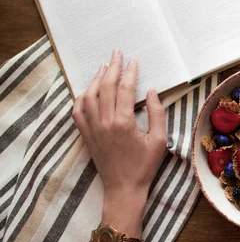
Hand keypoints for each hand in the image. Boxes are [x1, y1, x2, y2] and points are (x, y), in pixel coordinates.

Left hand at [72, 49, 166, 233]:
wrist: (123, 188)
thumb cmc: (145, 166)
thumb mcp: (160, 140)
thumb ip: (157, 114)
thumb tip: (152, 92)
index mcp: (123, 122)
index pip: (125, 89)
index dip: (130, 72)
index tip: (134, 61)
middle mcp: (104, 122)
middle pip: (106, 87)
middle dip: (112, 67)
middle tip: (117, 53)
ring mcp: (92, 128)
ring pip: (90, 96)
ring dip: (97, 79)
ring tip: (104, 67)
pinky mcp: (86, 136)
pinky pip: (78, 111)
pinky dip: (81, 97)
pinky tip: (88, 90)